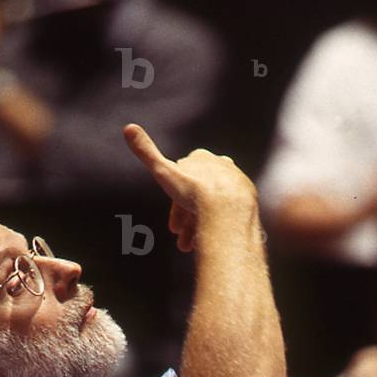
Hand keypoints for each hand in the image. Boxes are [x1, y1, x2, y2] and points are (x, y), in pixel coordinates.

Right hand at [123, 124, 257, 251]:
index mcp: (202, 157)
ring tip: (196, 248)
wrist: (228, 207)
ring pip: (214, 206)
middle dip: (188, 222)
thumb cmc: (195, 191)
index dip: (175, 207)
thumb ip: (146, 152)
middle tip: (182, 243)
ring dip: (202, 227)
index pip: (183, 182)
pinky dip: (219, 223)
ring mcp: (237, 181)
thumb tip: (128, 127)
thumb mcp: (164, 172)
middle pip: (198, 197)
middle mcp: (222, 166)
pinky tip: (213, 239)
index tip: (173, 228)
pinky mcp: (248, 197)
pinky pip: (229, 212)